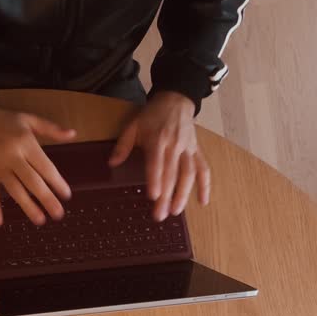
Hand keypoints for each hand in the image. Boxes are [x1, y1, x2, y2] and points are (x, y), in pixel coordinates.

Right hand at [0, 98, 76, 225]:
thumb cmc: (2, 120)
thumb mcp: (28, 119)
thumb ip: (50, 128)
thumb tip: (73, 134)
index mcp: (26, 143)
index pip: (45, 166)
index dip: (57, 182)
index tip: (67, 195)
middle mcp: (13, 156)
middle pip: (33, 182)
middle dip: (47, 200)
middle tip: (58, 215)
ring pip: (14, 190)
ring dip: (27, 207)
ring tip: (40, 220)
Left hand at [108, 90, 210, 220]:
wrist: (176, 100)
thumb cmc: (152, 115)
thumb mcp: (133, 125)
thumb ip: (123, 145)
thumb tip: (111, 163)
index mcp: (158, 139)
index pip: (157, 163)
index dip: (156, 180)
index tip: (153, 196)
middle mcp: (175, 146)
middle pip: (172, 174)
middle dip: (167, 196)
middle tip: (160, 215)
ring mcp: (188, 149)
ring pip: (189, 174)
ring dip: (184, 194)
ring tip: (176, 211)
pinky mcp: (197, 151)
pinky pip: (203, 169)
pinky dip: (205, 185)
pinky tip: (203, 201)